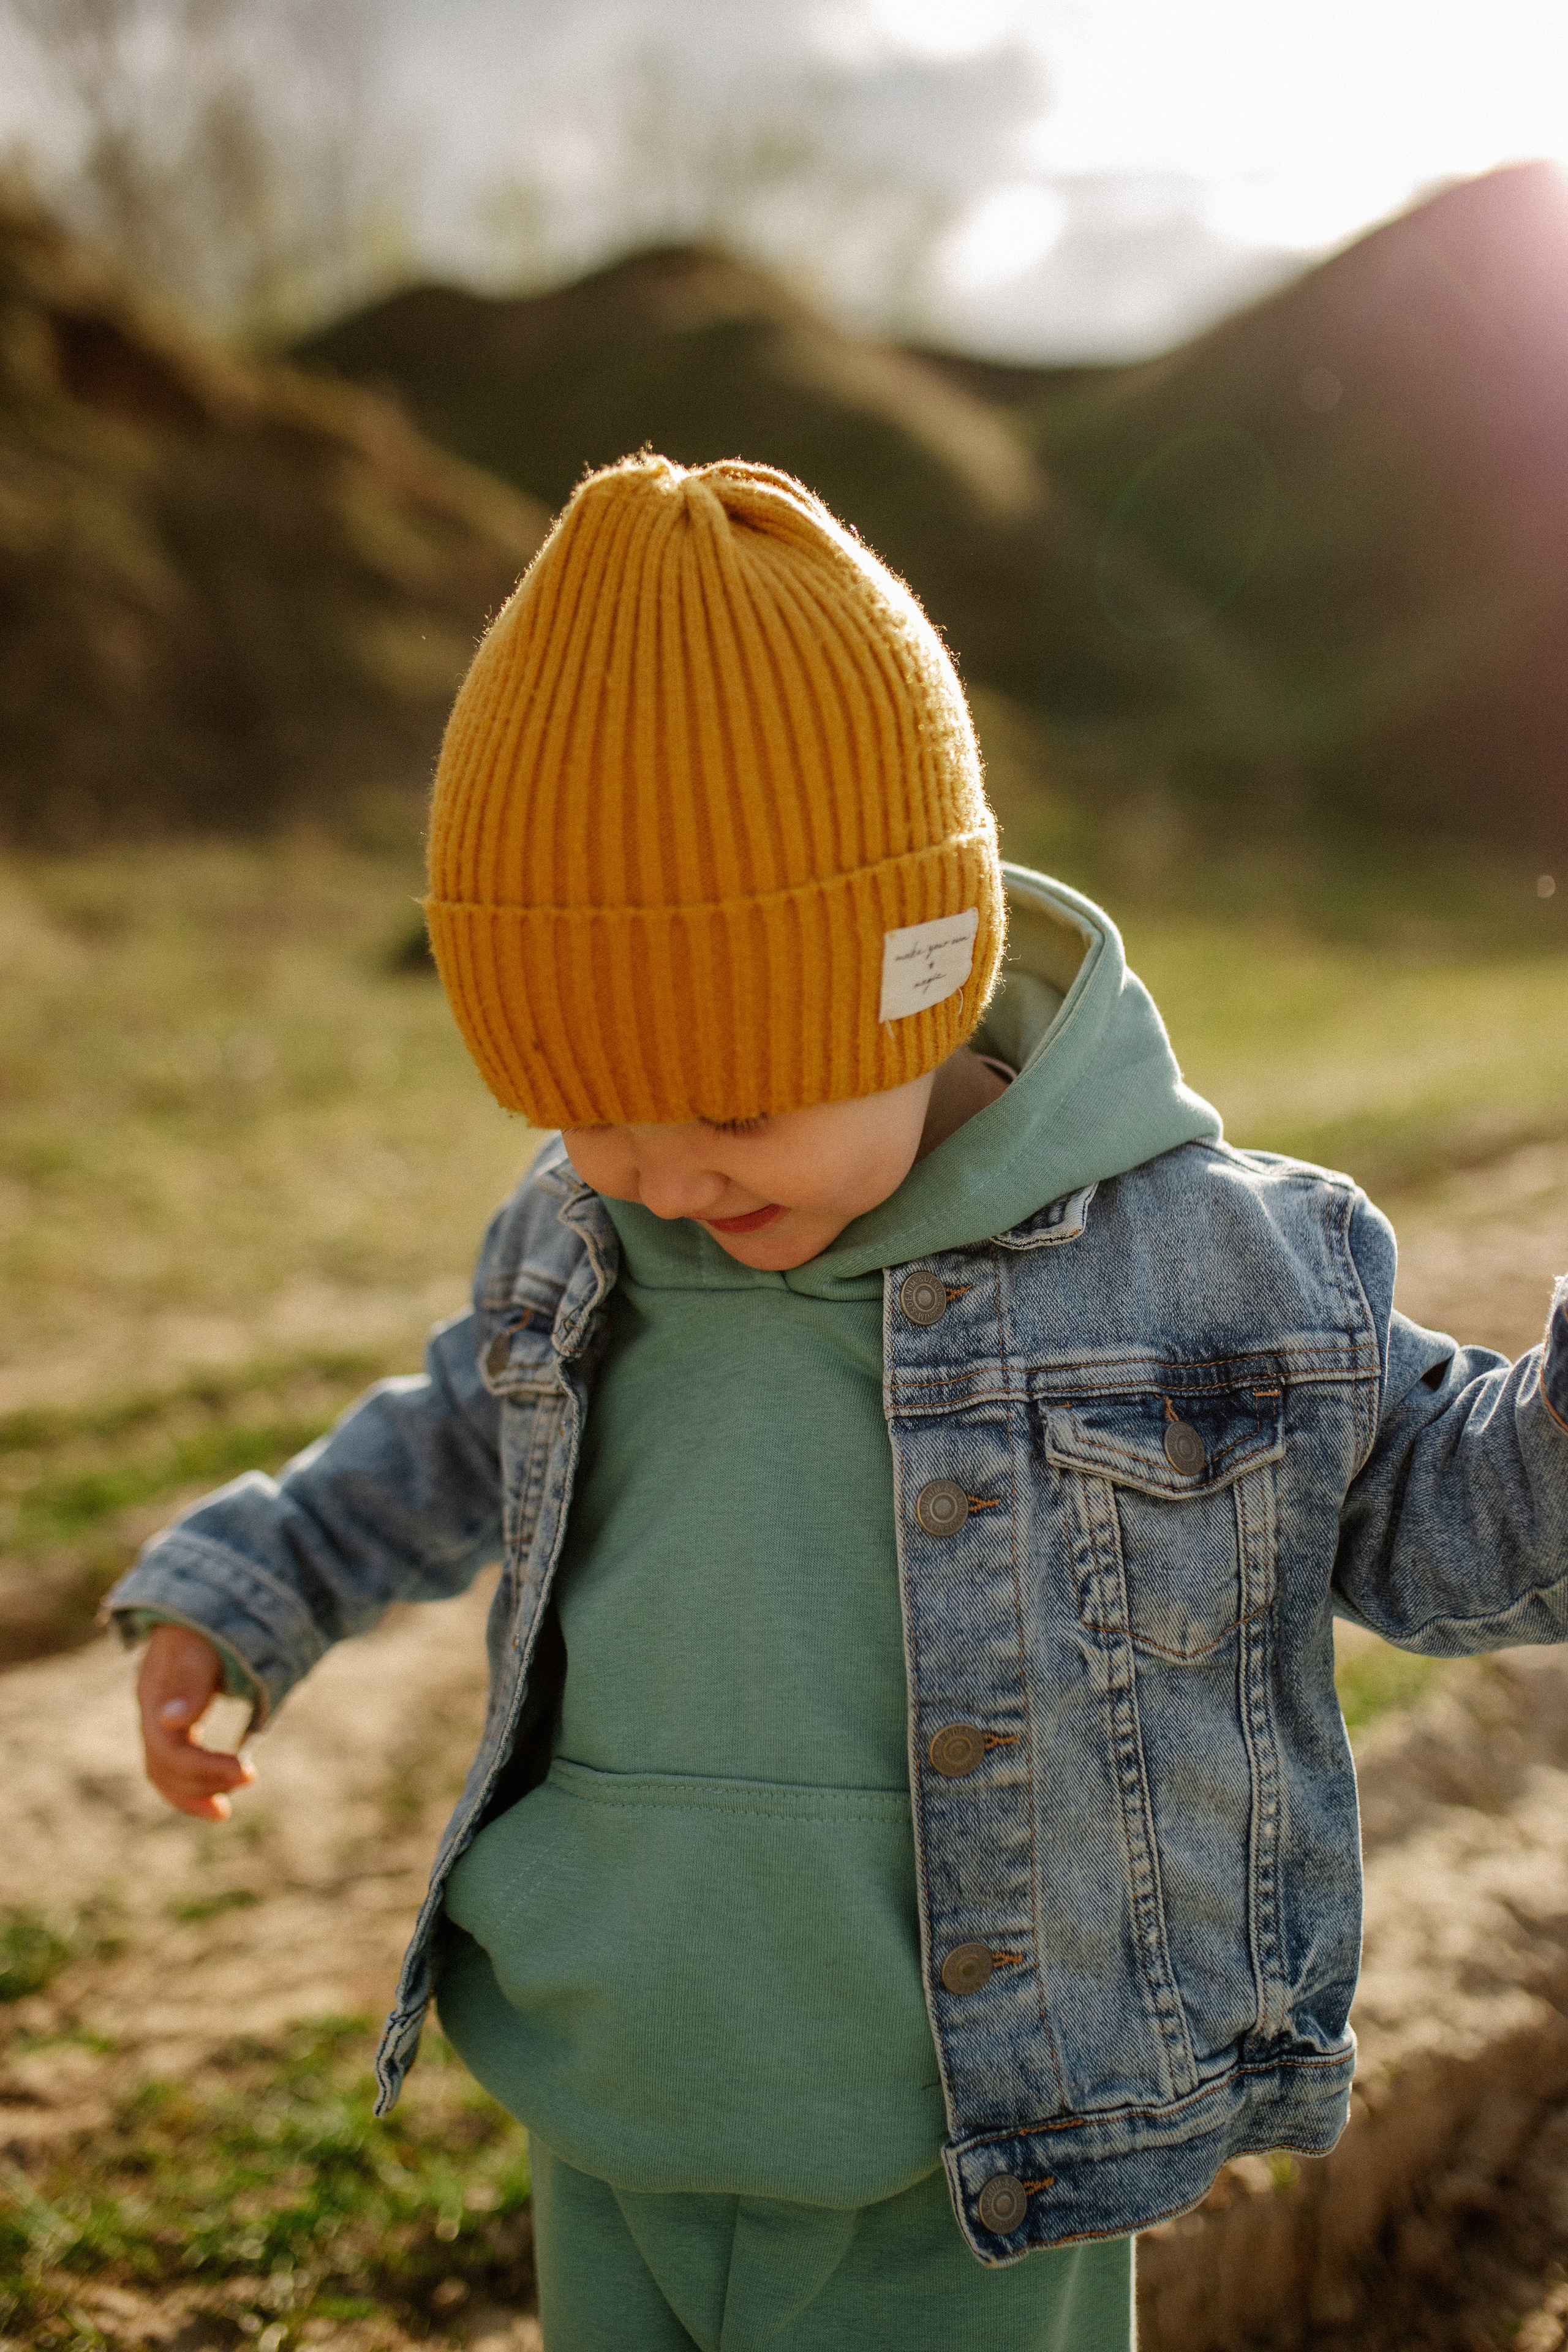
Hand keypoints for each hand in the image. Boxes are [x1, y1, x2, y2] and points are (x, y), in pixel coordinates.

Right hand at [137, 1624, 257, 1821]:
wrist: (199, 1605)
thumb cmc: (201, 1622)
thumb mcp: (198, 1645)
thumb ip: (188, 1681)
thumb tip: (173, 1722)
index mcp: (154, 1696)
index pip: (169, 1750)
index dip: (205, 1768)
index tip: (248, 1772)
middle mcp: (152, 1713)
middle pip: (163, 1767)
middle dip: (204, 1782)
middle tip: (250, 1778)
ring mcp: (161, 1719)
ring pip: (164, 1772)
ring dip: (195, 1792)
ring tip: (224, 1810)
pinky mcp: (177, 1723)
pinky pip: (175, 1763)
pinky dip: (192, 1784)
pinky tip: (217, 1795)